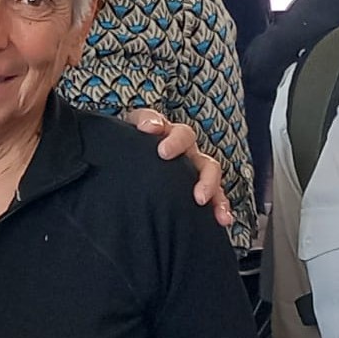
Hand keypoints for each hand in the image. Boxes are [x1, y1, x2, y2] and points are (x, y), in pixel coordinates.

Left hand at [126, 109, 233, 227]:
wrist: (133, 184)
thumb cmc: (129, 166)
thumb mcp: (120, 152)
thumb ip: (117, 144)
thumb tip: (134, 135)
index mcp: (156, 135)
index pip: (154, 120)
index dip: (152, 120)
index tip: (148, 128)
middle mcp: (178, 147)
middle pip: (185, 136)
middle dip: (178, 143)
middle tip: (164, 154)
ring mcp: (192, 166)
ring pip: (207, 166)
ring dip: (206, 180)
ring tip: (200, 197)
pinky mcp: (200, 189)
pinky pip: (216, 195)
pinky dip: (220, 206)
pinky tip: (221, 218)